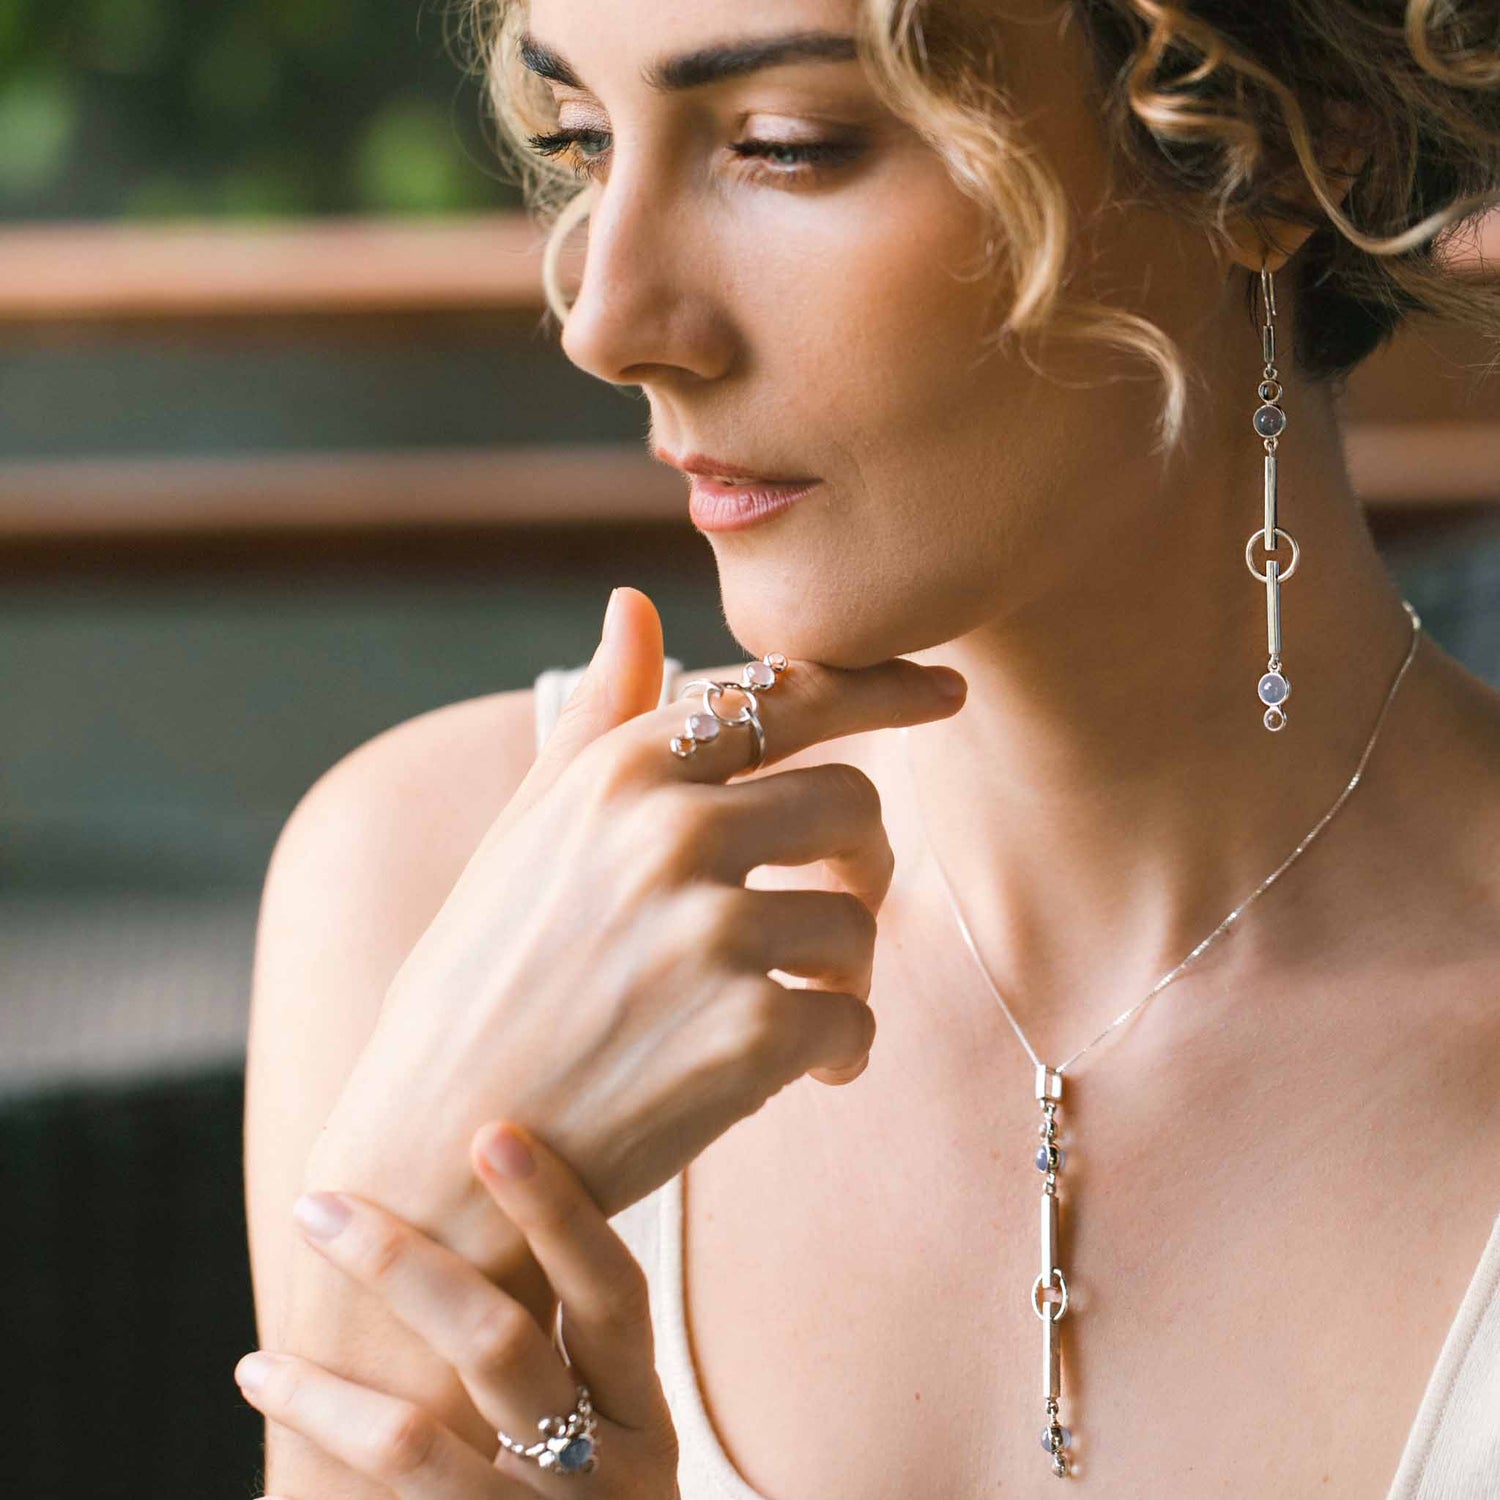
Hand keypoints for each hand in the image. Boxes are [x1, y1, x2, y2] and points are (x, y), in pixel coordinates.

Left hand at [238, 1119, 679, 1497]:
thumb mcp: (609, 1425)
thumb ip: (570, 1337)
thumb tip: (500, 1173)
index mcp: (642, 1411)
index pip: (613, 1293)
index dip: (559, 1211)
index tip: (491, 1132)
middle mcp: (607, 1473)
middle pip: (503, 1348)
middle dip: (403, 1267)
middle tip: (316, 1205)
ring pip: (420, 1440)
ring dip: (320, 1389)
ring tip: (257, 1351)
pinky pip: (390, 1498)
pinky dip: (318, 1441)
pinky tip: (268, 1390)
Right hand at [307, 586, 967, 1268]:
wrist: (433, 1149)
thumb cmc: (480, 984)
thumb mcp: (524, 834)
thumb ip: (598, 719)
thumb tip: (634, 602)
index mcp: (618, 773)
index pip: (787, 696)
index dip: (881, 685)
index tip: (942, 690)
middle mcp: (669, 833)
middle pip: (852, 803)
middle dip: (859, 859)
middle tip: (835, 905)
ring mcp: (710, 934)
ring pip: (858, 918)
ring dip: (843, 970)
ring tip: (797, 1007)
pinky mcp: (746, 1038)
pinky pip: (854, 1021)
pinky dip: (841, 1052)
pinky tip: (801, 1075)